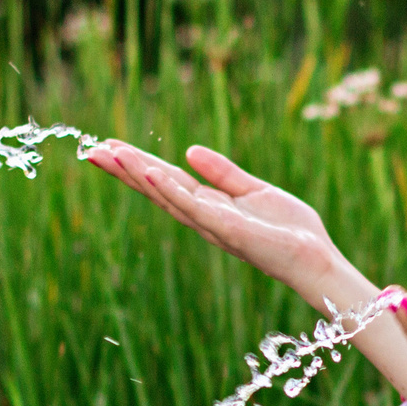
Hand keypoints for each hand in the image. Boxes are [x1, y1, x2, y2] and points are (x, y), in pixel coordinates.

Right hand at [84, 139, 406, 399]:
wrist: (316, 259)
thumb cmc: (290, 230)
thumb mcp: (255, 191)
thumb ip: (224, 173)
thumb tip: (190, 151)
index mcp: (209, 207)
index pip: (166, 180)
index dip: (137, 164)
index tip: (108, 146)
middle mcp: (203, 218)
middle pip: (156, 188)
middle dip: (124, 170)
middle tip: (89, 149)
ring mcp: (213, 225)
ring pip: (167, 195)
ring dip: (138, 174)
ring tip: (110, 154)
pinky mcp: (229, 229)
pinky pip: (195, 206)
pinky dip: (172, 189)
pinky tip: (152, 171)